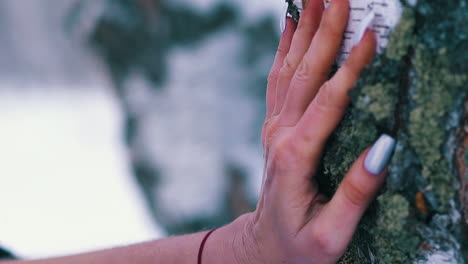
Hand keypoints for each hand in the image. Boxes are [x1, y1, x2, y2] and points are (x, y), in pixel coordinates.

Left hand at [236, 0, 392, 262]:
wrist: (263, 245)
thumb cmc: (300, 244)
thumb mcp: (332, 232)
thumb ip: (356, 192)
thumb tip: (384, 147)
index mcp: (298, 155)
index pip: (329, 101)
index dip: (351, 67)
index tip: (370, 35)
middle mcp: (281, 134)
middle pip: (305, 74)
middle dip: (324, 32)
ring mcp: (274, 128)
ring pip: (289, 70)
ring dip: (303, 32)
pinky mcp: (274, 127)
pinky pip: (277, 81)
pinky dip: (283, 51)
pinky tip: (290, 28)